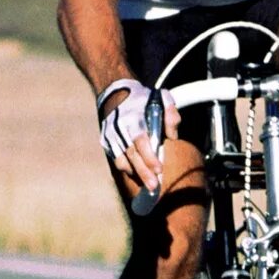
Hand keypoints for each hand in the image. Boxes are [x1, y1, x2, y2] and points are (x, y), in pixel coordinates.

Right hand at [96, 77, 165, 192]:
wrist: (115, 92)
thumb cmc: (143, 99)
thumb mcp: (162, 97)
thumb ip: (171, 113)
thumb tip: (172, 136)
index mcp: (133, 117)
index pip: (141, 140)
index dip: (149, 156)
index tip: (159, 169)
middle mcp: (119, 127)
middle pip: (131, 154)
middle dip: (143, 172)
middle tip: (154, 187)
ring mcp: (110, 135)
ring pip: (122, 160)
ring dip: (135, 174)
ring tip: (148, 187)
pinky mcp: (106, 141)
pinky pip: (116, 159)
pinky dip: (127, 169)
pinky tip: (137, 175)